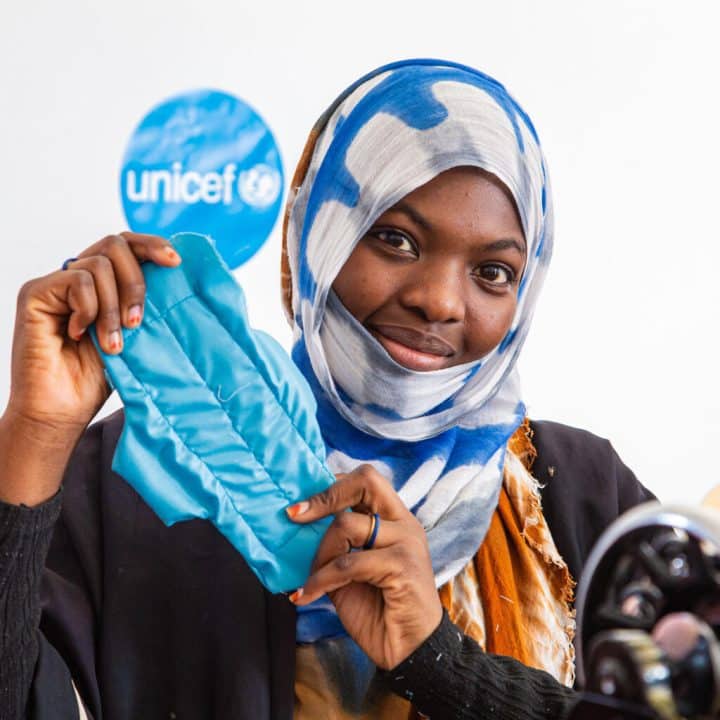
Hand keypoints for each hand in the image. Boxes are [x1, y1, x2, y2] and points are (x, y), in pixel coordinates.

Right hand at [0, 232, 179, 504]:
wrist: (64, 411)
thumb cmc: (98, 378)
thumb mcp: (134, 335)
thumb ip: (146, 304)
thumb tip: (179, 274)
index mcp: (104, 284)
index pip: (128, 245)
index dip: (152, 245)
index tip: (175, 262)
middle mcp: (79, 277)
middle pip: (115, 244)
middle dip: (136, 282)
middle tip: (138, 323)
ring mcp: (56, 284)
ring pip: (99, 265)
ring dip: (114, 307)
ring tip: (112, 343)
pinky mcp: (35, 293)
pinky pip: (77, 281)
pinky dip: (89, 309)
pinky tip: (80, 334)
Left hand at [286, 464, 442, 669]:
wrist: (408, 653)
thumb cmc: (378, 612)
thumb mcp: (348, 572)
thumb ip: (334, 546)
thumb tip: (298, 526)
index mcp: (394, 519)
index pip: (365, 480)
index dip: (331, 485)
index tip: (301, 505)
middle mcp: (404, 523)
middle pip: (365, 480)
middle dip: (325, 495)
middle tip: (295, 516)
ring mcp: (407, 542)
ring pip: (347, 525)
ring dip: (319, 554)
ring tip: (310, 580)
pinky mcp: (402, 565)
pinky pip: (348, 563)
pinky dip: (321, 579)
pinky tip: (307, 595)